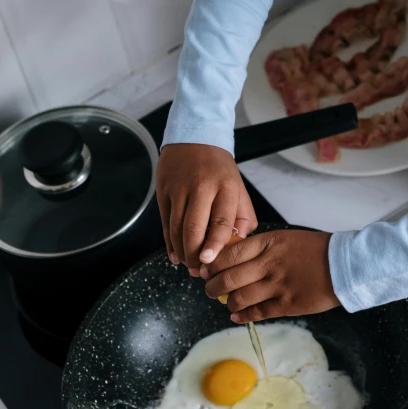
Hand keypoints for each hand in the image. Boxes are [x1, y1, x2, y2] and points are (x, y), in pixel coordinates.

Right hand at [156, 143, 256, 275]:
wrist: (194, 138)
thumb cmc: (219, 169)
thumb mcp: (239, 187)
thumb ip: (244, 216)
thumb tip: (238, 241)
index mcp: (225, 186)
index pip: (219, 220)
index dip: (214, 243)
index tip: (209, 260)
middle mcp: (201, 187)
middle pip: (193, 227)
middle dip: (194, 254)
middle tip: (199, 271)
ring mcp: (179, 189)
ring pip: (176, 228)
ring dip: (182, 251)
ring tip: (190, 265)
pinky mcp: (163, 191)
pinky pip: (165, 223)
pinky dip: (169, 242)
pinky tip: (176, 255)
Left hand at [201, 229, 339, 322]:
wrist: (344, 265)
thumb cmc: (315, 250)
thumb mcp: (285, 239)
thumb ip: (260, 248)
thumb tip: (234, 259)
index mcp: (268, 244)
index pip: (228, 254)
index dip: (211, 264)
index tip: (205, 269)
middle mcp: (269, 264)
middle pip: (228, 278)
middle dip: (212, 286)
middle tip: (209, 288)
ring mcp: (278, 286)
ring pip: (239, 297)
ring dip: (228, 302)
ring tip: (226, 302)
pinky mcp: (287, 305)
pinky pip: (257, 312)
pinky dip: (242, 315)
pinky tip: (236, 315)